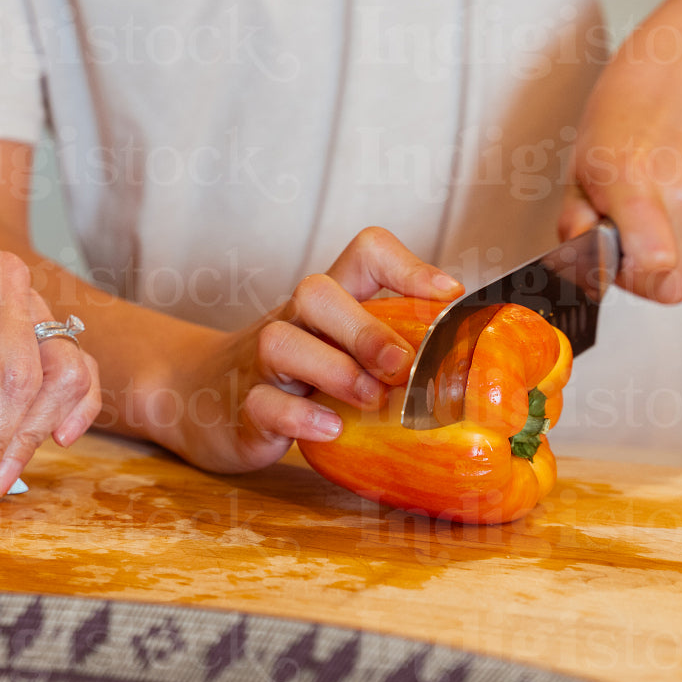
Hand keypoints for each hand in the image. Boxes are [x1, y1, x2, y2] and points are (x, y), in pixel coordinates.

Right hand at [152, 228, 461, 473]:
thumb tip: (481, 367)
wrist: (200, 396)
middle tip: (403, 365)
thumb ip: (394, 346)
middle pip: (315, 291)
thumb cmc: (294, 376)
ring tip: (368, 400)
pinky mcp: (243, 407)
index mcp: (327, 304)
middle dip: (365, 328)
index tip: (446, 296)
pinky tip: (329, 429)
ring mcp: (260, 364)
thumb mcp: (339, 348)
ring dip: (334, 370)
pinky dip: (299, 417)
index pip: (363, 252)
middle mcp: (292, 322)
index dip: (406, 264)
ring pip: (280, 342)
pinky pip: (263, 403)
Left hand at [563, 57, 681, 303]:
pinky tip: (672, 207)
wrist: (680, 77)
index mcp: (637, 186)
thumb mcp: (578, 172)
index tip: (613, 259)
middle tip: (625, 240)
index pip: (655, 269)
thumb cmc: (622, 119)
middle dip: (643, 275)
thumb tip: (580, 268)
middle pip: (674, 283)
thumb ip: (575, 229)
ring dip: (667, 258)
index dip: (628, 279)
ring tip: (648, 218)